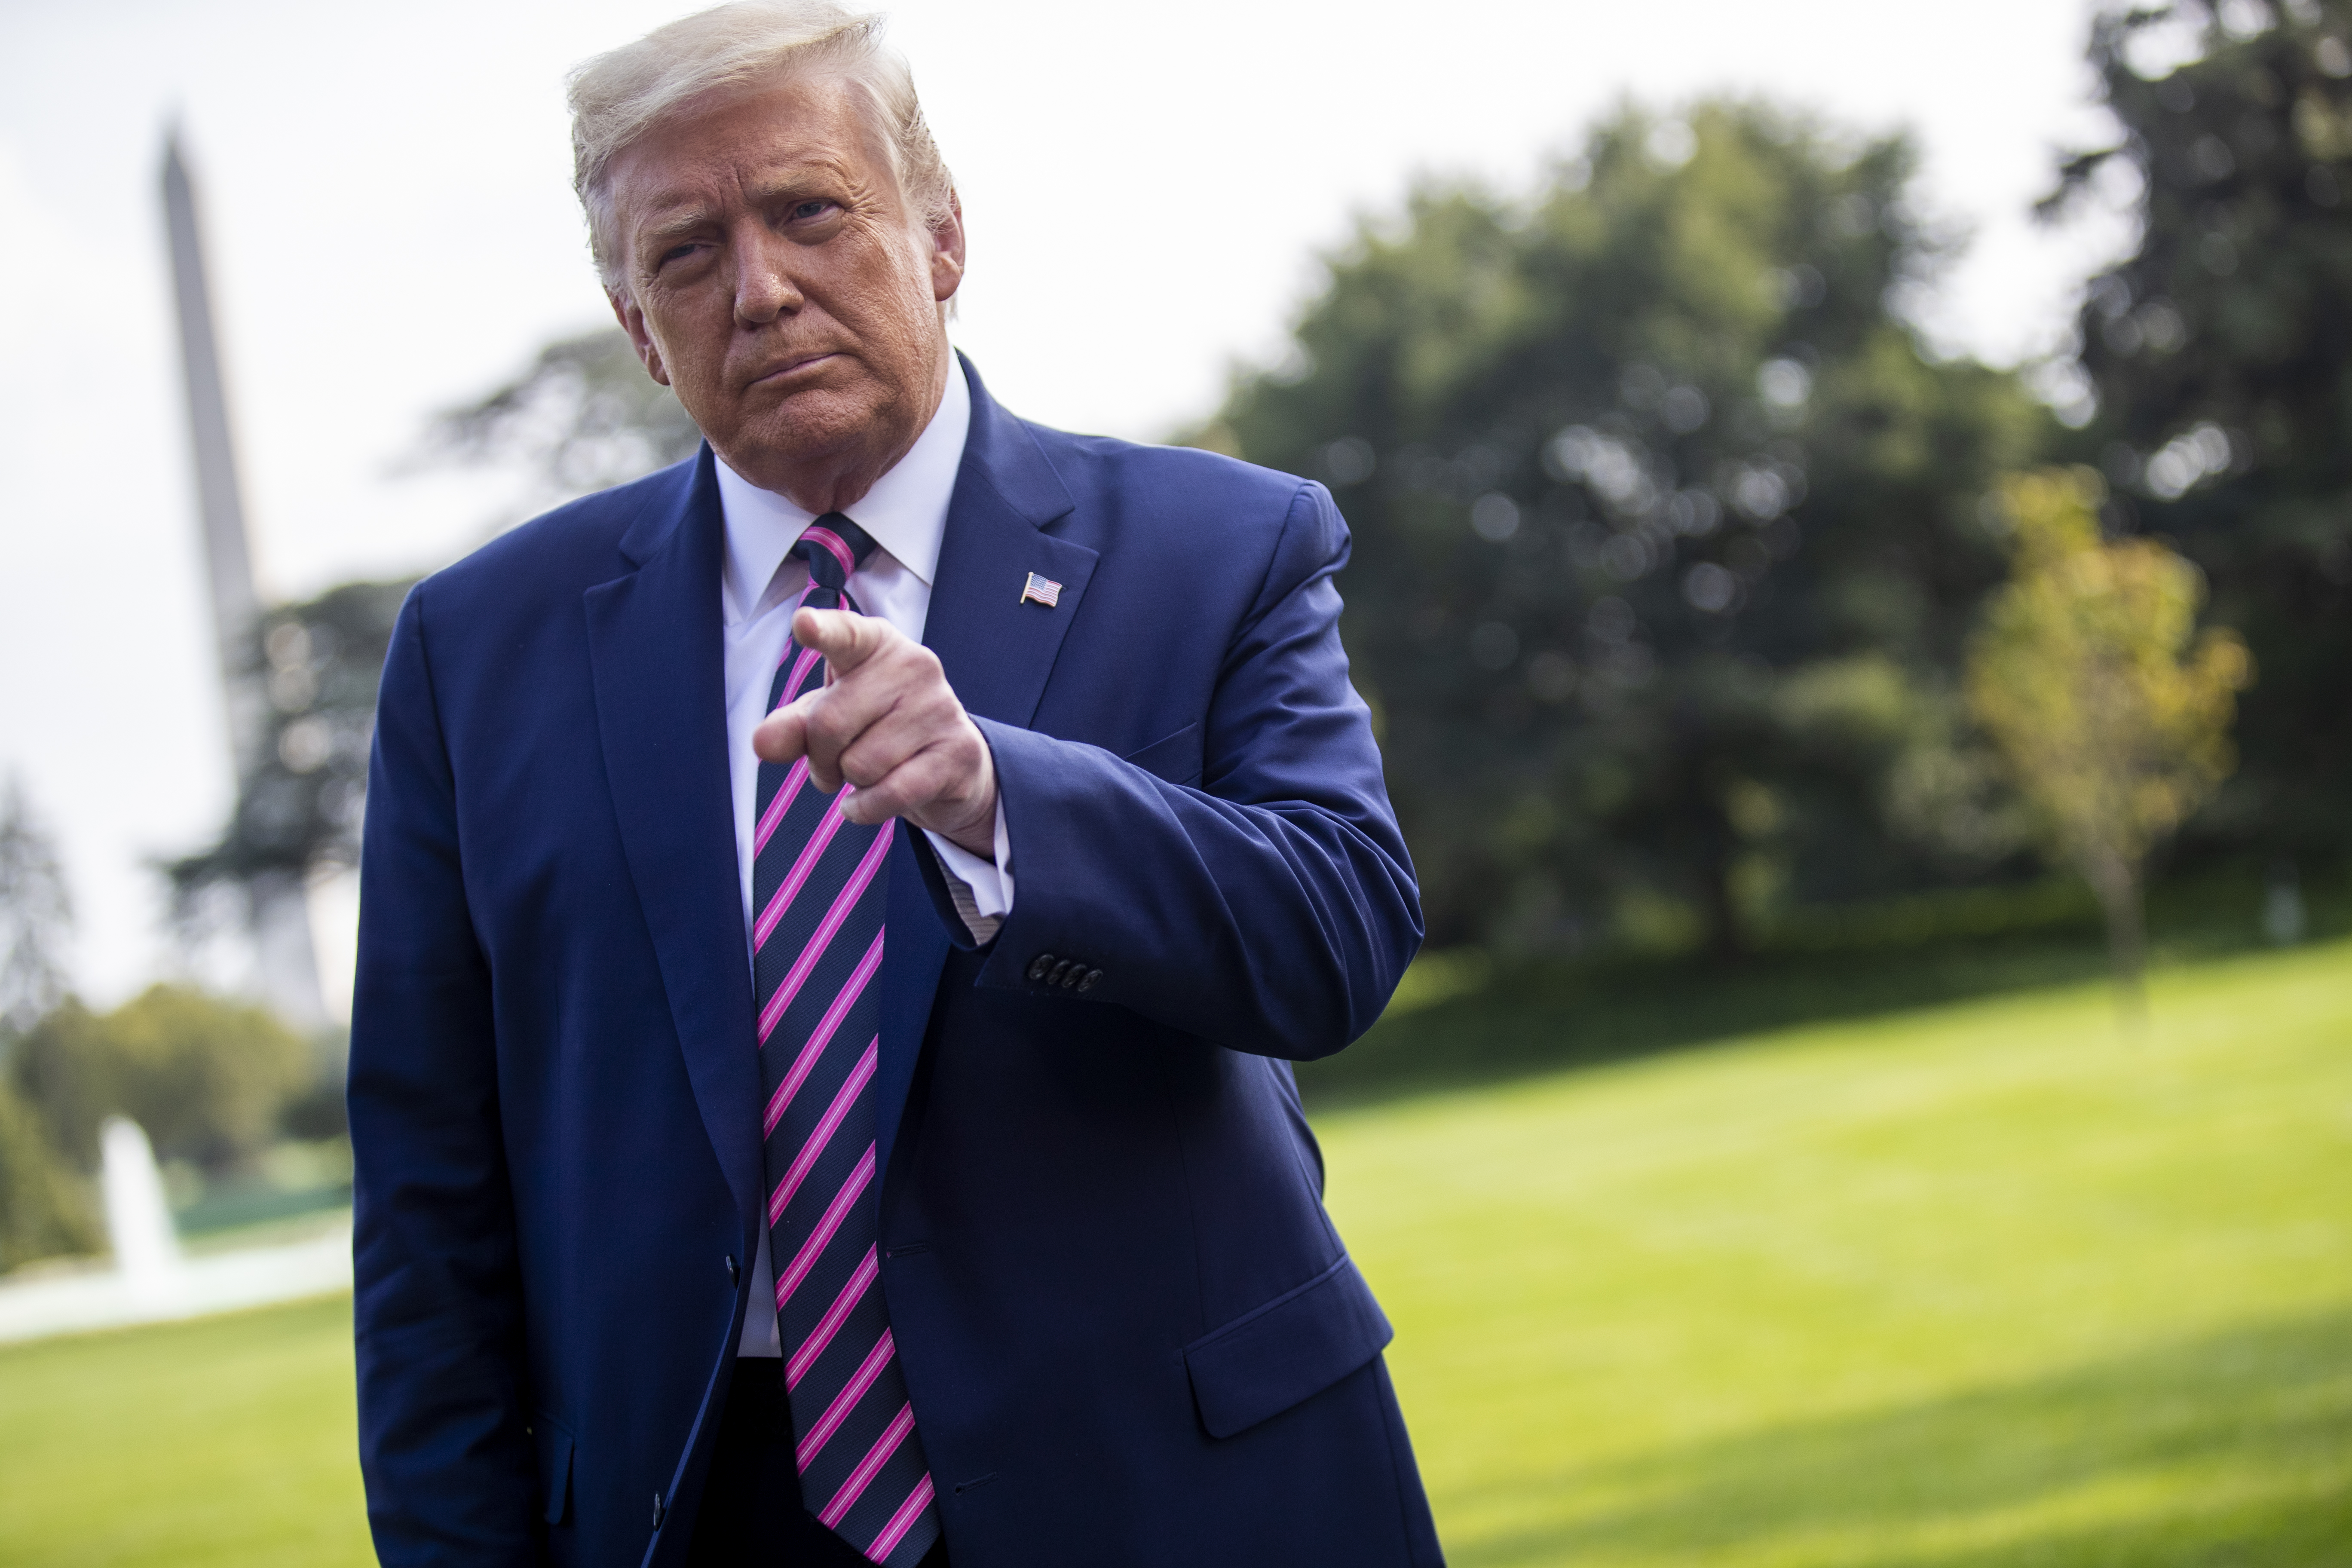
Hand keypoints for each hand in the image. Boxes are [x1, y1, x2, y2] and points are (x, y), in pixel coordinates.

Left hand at [752, 608, 997, 856]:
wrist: (949, 761)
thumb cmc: (877, 727)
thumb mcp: (828, 719)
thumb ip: (792, 727)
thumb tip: (762, 744)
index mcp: (875, 644)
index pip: (846, 634)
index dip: (822, 631)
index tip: (803, 624)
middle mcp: (914, 664)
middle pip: (829, 723)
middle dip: (820, 758)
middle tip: (833, 763)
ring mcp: (940, 706)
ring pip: (860, 764)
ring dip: (851, 783)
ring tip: (868, 772)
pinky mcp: (958, 751)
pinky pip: (891, 792)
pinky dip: (866, 808)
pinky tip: (865, 803)